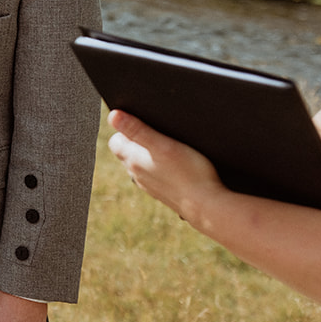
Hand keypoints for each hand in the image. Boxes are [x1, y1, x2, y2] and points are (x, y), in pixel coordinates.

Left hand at [107, 109, 224, 220]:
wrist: (207, 205)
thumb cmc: (188, 172)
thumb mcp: (162, 144)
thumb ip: (137, 130)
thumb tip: (113, 116)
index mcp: (132, 160)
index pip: (115, 141)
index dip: (125, 129)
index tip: (142, 123)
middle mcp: (136, 174)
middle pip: (127, 153)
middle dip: (136, 141)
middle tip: (157, 133)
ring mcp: (149, 186)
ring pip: (141, 166)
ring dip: (149, 156)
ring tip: (168, 148)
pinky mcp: (162, 194)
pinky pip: (154, 177)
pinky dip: (160, 169)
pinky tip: (176, 167)